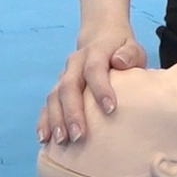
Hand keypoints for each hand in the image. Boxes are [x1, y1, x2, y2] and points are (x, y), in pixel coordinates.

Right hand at [38, 19, 145, 144]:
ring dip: (56, 119)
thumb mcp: (132, 47)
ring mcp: (63, 75)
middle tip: (78, 136)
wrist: (100, 36)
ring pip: (54, 96)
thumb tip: (119, 61)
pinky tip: (44, 139)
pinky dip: (44, 121)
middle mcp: (75, 63)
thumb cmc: (122, 50)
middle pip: (69, 86)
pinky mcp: (56, 88)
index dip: (101, 89)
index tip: (110, 110)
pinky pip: (46, 105)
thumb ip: (130, 54)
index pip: (95, 69)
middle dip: (72, 112)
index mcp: (96, 51)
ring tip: (61, 141)